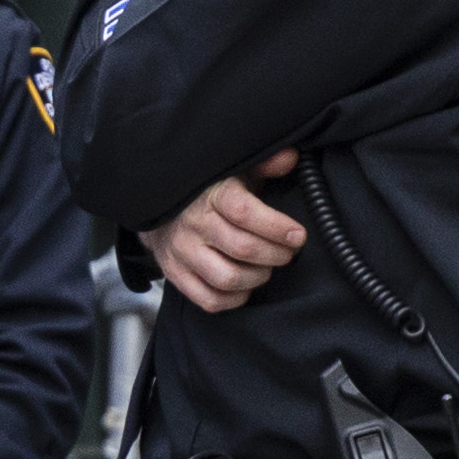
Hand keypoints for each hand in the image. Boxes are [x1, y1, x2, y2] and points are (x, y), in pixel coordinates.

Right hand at [147, 152, 309, 312]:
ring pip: (228, 278)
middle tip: (288, 252)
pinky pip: (210, 300)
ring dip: (258, 277)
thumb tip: (290, 157)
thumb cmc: (208, 191)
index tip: (298, 235)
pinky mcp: (175, 275)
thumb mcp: (235, 171)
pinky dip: (235, 298)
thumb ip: (264, 165)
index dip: (276, 227)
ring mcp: (182, 252)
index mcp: (211, 194)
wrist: (160, 208)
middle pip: (242, 248)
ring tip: (267, 267)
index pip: (244, 212)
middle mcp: (193, 224)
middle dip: (276, 254)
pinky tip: (246, 284)